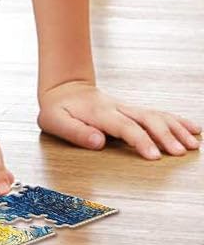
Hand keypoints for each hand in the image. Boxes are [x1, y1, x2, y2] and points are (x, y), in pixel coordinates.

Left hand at [38, 80, 201, 158]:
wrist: (63, 88)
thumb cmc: (58, 108)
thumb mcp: (54, 121)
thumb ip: (76, 132)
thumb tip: (99, 142)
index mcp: (99, 112)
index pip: (124, 127)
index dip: (141, 140)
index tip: (155, 155)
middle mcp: (117, 108)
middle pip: (146, 119)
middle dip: (165, 135)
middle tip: (179, 152)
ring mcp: (127, 108)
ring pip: (156, 115)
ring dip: (175, 129)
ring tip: (192, 144)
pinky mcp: (133, 110)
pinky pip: (158, 113)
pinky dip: (177, 121)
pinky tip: (192, 129)